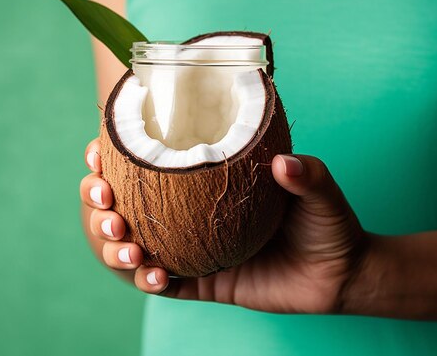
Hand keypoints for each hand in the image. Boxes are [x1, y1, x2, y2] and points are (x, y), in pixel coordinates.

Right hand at [80, 138, 366, 313]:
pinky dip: (147, 279)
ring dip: (113, 243)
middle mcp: (189, 213)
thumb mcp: (319, 190)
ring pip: (133, 244)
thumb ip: (306, 174)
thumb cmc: (326, 223)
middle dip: (99, 202)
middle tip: (106, 203)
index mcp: (204, 183)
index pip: (148, 163)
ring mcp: (193, 248)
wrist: (338, 274)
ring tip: (127, 243)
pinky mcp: (203, 282)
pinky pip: (163, 282)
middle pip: (125, 204)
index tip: (97, 153)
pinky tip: (152, 273)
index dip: (112, 157)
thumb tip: (283, 163)